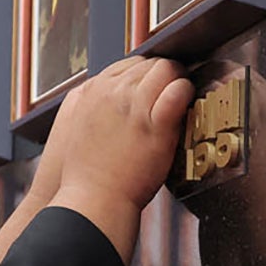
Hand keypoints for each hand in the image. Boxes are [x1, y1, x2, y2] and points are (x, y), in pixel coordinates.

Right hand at [42, 57, 191, 262]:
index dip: (144, 74)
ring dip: (177, 80)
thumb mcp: (79, 130)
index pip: (127, 65)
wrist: (92, 199)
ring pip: (165, 70)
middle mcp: (111, 92)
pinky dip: (185, 92)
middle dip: (162, 75)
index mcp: (91, 91)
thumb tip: (113, 102)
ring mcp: (133, 105)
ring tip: (181, 96)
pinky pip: (177, 91)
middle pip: (148, 65)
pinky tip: (186, 102)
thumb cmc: (87, 174)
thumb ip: (95, 109)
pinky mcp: (154, 123)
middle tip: (172, 92)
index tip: (153, 87)